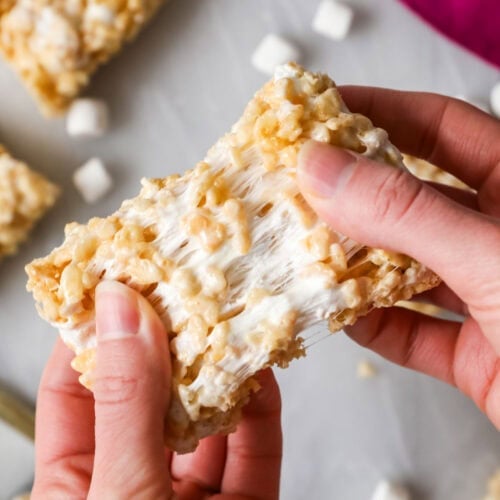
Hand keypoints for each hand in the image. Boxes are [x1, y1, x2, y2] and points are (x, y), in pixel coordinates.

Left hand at [31, 281, 281, 498]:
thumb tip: (124, 311)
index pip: (73, 390)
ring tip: (228, 316)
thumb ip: (127, 405)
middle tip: (182, 287)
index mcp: (79, 486)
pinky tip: (260, 371)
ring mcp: (191, 495)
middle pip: (147, 396)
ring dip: (220, 369)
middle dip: (168, 340)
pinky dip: (260, 408)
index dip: (92, 332)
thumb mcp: (122, 493)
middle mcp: (134, 482)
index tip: (115, 282)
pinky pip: (254, 447)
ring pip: (205, 418)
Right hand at [297, 88, 499, 427]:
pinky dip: (375, 326)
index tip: (322, 110)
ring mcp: (488, 297)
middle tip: (298, 183)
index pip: (441, 128)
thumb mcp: (495, 257)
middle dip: (351, 193)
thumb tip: (324, 171)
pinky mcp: (478, 355)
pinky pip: (412, 331)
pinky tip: (343, 316)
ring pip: (404, 268)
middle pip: (410, 199)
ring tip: (304, 250)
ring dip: (354, 264)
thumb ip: (407, 214)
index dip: (380, 111)